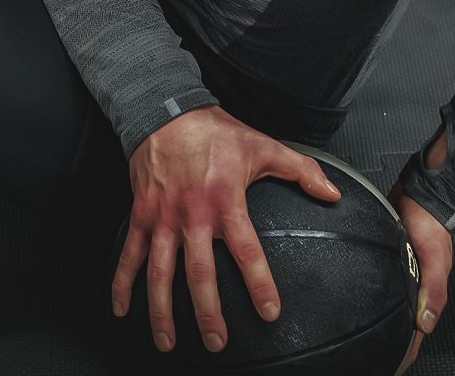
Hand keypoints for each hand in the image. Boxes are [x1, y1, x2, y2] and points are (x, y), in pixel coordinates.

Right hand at [110, 104, 341, 352]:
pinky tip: (122, 310)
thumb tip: (332, 193)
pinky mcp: (140, 215)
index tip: (269, 312)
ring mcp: (162, 218)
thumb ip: (301, 171)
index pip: (246, 250)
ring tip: (169, 341)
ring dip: (162, 311)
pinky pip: (129, 255)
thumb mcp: (263, 146)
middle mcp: (192, 214)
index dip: (259, 284)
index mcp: (225, 201)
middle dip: (208, 313)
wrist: (165, 112)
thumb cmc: (214, 132)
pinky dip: (122, 284)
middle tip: (218, 342)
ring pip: (160, 273)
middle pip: (199, 273)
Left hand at [388, 130, 454, 371]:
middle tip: (375, 353)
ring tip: (364, 332)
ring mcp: (398, 268)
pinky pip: (378, 279)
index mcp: (429, 288)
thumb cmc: (430, 221)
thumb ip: (433, 290)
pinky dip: (371, 290)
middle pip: (401, 314)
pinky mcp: (384, 255)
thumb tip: (426, 323)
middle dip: (391, 335)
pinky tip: (358, 296)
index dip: (410, 346)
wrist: (419, 191)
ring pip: (388, 298)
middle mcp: (413, 280)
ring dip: (379, 313)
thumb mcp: (435, 258)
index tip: (399, 363)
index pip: (420, 326)